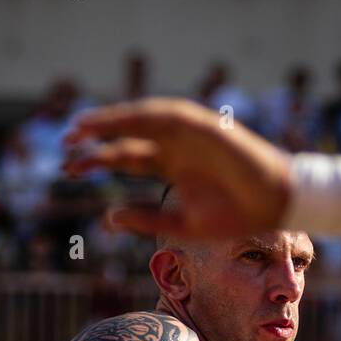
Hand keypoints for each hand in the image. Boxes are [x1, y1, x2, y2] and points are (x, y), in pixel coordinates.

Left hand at [63, 98, 291, 238]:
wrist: (275, 205)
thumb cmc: (235, 217)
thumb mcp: (182, 225)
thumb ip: (146, 219)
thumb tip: (108, 218)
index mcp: (169, 165)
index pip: (124, 155)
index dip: (96, 160)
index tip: (68, 166)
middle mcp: (175, 145)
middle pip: (127, 135)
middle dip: (96, 137)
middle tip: (64, 144)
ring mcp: (191, 134)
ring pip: (144, 120)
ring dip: (114, 120)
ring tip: (83, 127)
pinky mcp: (209, 127)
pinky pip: (174, 116)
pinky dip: (148, 115)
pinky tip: (123, 118)